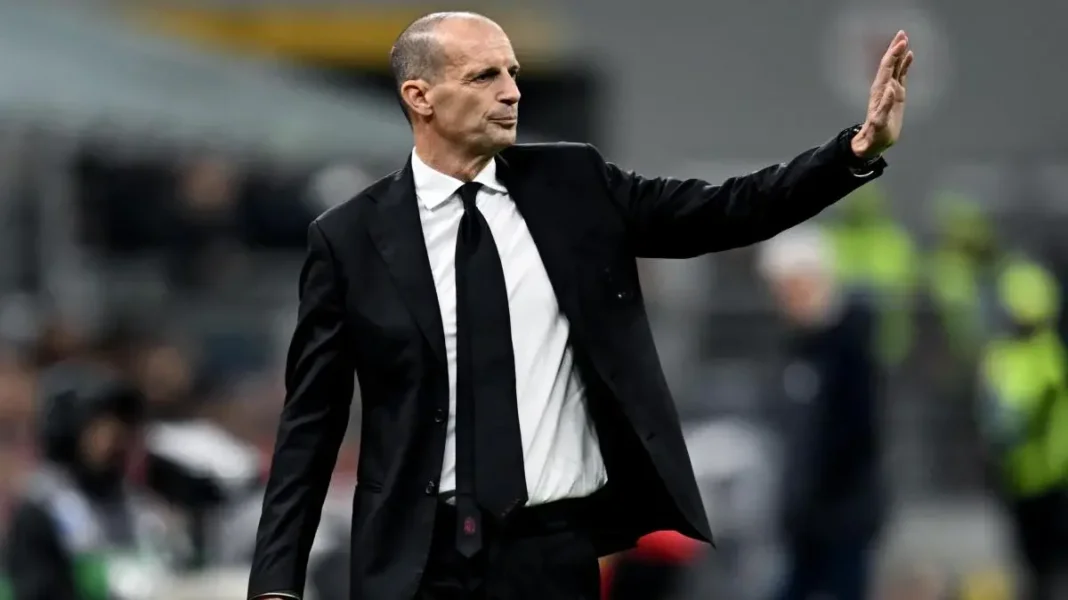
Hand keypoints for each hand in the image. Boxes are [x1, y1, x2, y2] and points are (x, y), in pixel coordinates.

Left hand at [850, 30, 913, 159]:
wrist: (875, 140)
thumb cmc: (877, 133)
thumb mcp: (880, 122)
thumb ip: (885, 106)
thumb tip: (891, 88)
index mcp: (880, 92)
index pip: (886, 68)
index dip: (893, 55)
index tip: (901, 43)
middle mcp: (884, 87)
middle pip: (889, 63)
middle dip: (895, 48)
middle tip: (902, 33)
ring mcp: (890, 90)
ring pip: (895, 67)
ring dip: (899, 53)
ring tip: (904, 39)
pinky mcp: (896, 94)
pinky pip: (901, 75)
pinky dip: (904, 64)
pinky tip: (909, 56)